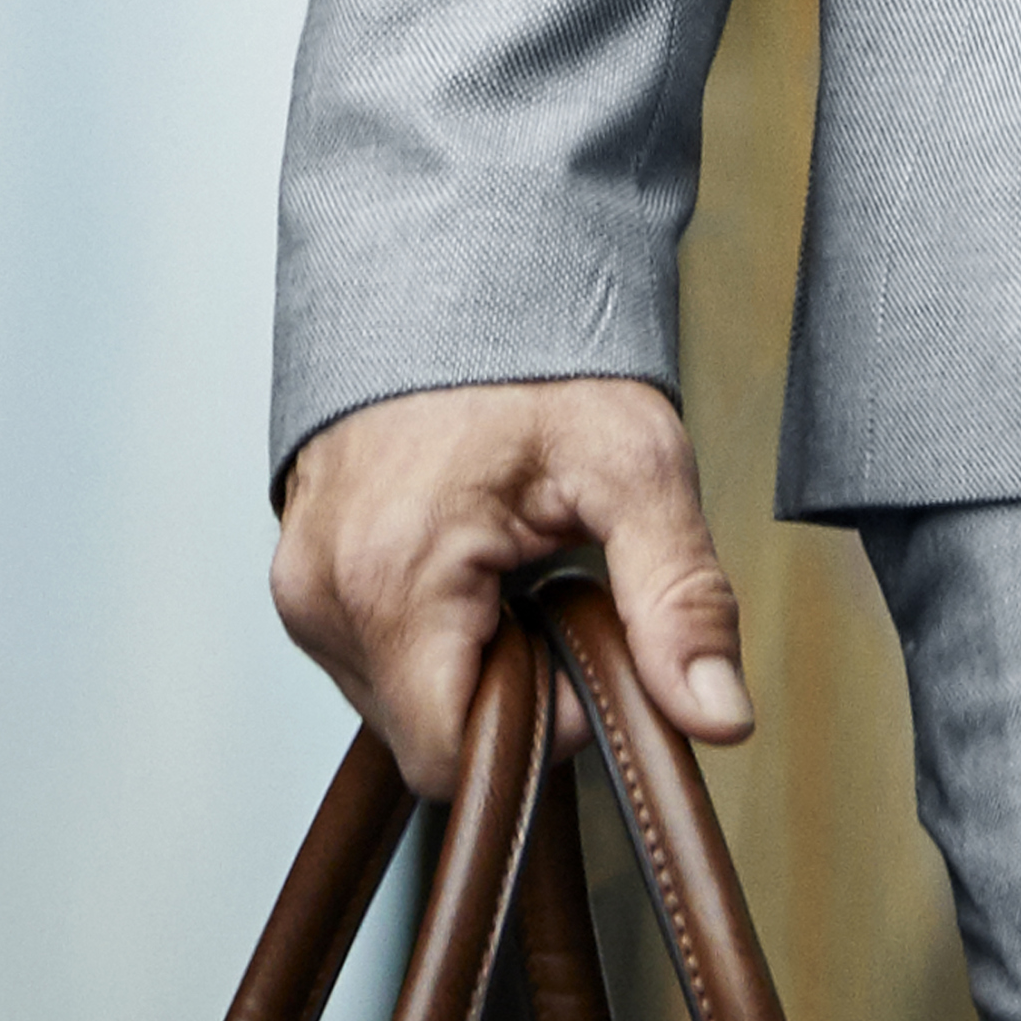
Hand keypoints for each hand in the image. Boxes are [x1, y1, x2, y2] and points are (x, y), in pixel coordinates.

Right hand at [272, 375, 751, 794]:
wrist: (459, 261)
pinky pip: (377, 654)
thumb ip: (678, 599)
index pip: (454, 759)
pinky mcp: (302, 578)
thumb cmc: (535, 352)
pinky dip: (436, 629)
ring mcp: (301, 590)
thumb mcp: (635, 465)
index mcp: (387, 583)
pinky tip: (472, 558)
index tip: (583, 641)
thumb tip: (718, 713)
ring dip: (473, 655)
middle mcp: (322, 598)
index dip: (541, 727)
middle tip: (555, 581)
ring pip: (404, 699)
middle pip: (430, 730)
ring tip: (513, 557)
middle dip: (511, 683)